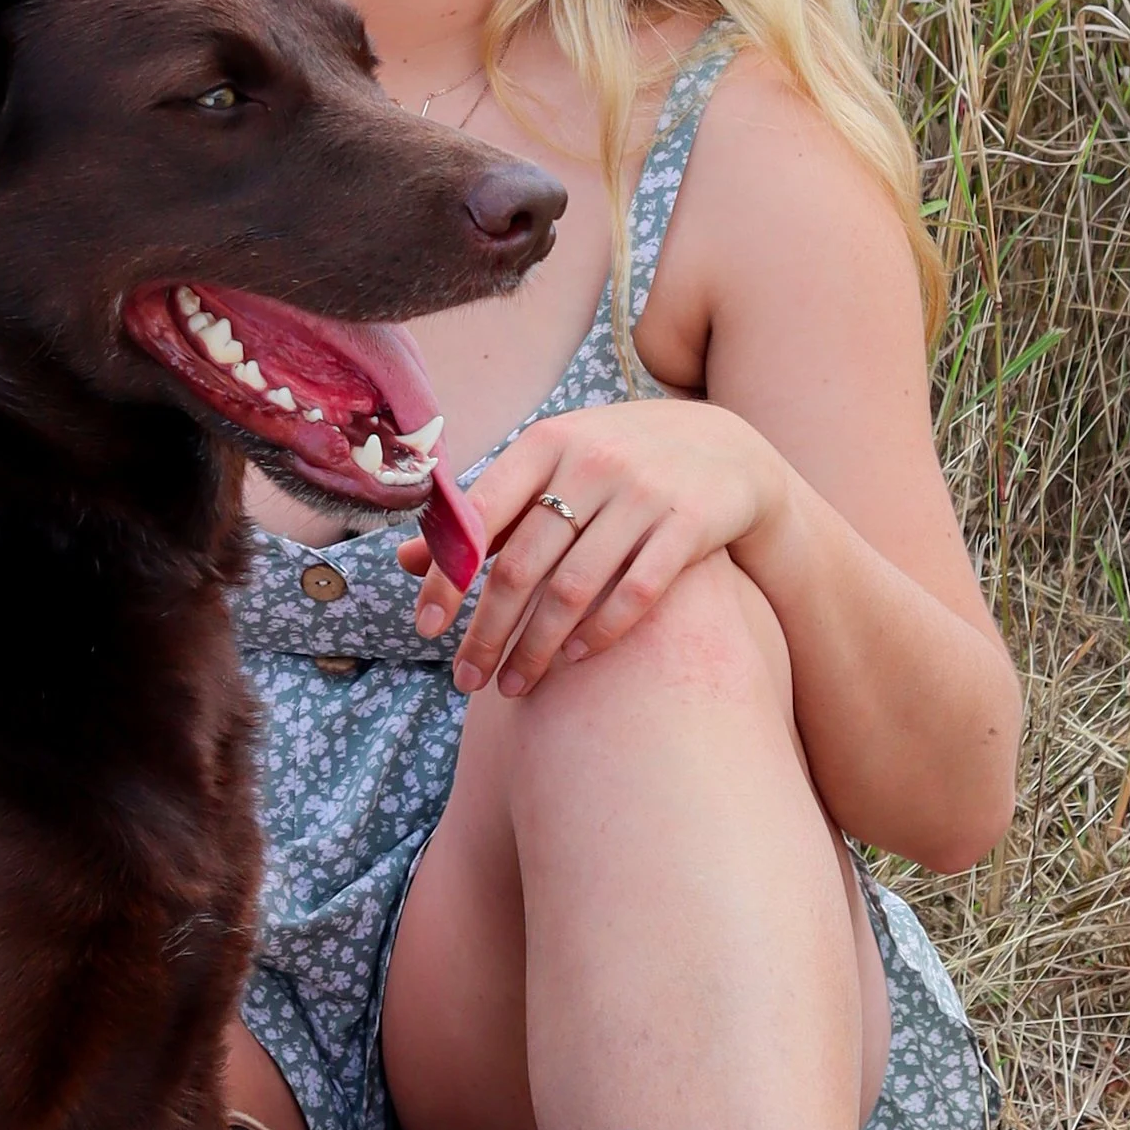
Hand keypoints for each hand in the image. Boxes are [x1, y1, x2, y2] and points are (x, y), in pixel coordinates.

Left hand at [401, 402, 786, 697]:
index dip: (447, 576)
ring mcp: (644, 491)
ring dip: (537, 647)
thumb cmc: (614, 468)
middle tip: (466, 680)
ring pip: (574, 587)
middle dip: (488, 631)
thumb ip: (485, 515)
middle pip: (522, 565)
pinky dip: (601, 631)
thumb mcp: (550, 471)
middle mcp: (592, 461)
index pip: (480, 517)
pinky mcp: (689, 521)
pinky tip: (575, 659)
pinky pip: (636, 591)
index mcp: (546, 444)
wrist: (726, 451)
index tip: (426, 629)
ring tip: (514, 685)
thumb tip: (403, 560)